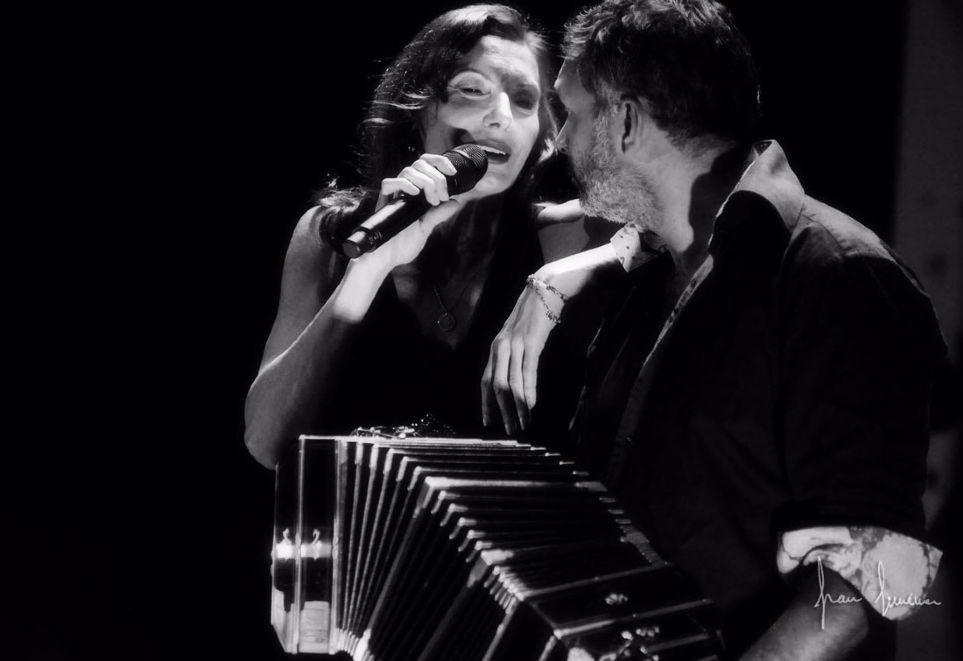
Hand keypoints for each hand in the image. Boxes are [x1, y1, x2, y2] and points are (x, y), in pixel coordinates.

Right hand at [353, 154, 462, 272]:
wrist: (386, 258)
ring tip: (432, 200)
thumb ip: (438, 215)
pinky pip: (389, 183)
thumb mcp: (425, 228)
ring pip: (408, 170)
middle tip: (442, 197)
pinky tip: (414, 193)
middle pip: (420, 164)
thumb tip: (456, 202)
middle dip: (436, 177)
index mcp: (416, 192)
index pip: (427, 165)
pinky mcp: (383, 201)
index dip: (440, 162)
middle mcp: (404, 189)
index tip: (453, 172)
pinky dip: (404, 184)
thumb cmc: (402, 244)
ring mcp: (393, 194)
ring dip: (425, 181)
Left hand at [481, 278, 561, 433]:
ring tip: (522, 424)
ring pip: (510, 382)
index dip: (485, 403)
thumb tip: (514, 378)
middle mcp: (500, 347)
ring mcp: (515, 344)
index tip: (488, 422)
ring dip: (517, 407)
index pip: (485, 380)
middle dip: (502, 411)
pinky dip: (528, 391)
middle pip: (496, 386)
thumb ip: (513, 354)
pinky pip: (527, 372)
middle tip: (509, 430)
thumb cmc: (534, 314)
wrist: (545, 288)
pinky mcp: (531, 342)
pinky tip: (531, 406)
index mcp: (496, 347)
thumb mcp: (518, 335)